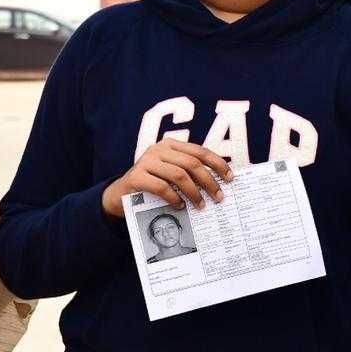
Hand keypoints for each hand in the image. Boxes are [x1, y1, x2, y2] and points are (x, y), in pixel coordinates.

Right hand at [101, 139, 232, 217]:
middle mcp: (158, 149)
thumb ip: (190, 172)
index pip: (200, 151)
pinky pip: (162, 187)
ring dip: (194, 192)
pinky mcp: (136, 176)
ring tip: (201, 205)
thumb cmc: (153, 183)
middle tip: (219, 197)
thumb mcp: (172, 173)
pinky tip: (181, 206)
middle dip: (209, 181)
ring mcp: (146, 161)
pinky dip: (175, 198)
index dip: (217, 164)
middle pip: (192, 163)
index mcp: (171, 145)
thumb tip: (220, 182)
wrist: (120, 194)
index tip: (230, 177)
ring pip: (179, 175)